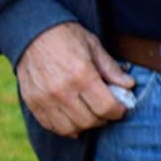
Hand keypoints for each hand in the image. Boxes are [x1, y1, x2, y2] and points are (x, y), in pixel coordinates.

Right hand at [15, 22, 131, 136]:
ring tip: (90, 115)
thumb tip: (129, 85)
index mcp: (81, 75)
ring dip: (84, 126)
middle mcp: (62, 90)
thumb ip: (111, 69)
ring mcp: (44, 98)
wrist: (32, 31)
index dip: (118, 111)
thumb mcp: (94, 46)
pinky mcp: (32, 101)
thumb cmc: (66, 36)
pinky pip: (50, 125)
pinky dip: (64, 127)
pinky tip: (73, 119)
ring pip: (70, 128)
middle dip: (103, 119)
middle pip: (89, 121)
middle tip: (106, 111)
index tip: (121, 108)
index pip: (106, 107)